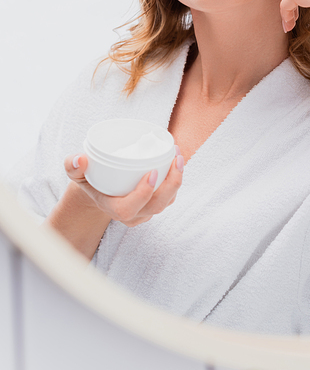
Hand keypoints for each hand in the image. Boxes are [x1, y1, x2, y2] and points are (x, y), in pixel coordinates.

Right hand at [63, 150, 183, 227]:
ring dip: (176, 180)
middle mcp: (131, 214)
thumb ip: (72, 165)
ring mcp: (145, 211)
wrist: (99, 188)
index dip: (143, 194)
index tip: (151, 173)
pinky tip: (177, 160)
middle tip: (174, 160)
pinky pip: (170, 196)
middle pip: (156, 206)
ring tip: (178, 156)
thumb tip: (80, 159)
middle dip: (170, 185)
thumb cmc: (89, 179)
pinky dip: (176, 179)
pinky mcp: (154, 204)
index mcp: (112, 208)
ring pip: (166, 202)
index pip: (129, 208)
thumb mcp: (76, 173)